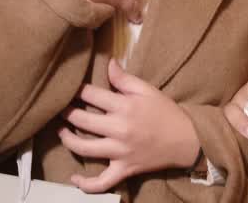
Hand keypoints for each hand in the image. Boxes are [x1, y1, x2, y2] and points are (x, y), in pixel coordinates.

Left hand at [59, 60, 200, 192]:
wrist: (186, 140)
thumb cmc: (166, 112)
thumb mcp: (147, 90)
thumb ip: (124, 78)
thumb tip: (108, 62)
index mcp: (124, 106)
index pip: (91, 94)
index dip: (77, 90)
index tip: (70, 88)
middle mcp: (119, 129)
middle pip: (82, 120)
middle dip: (66, 112)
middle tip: (60, 107)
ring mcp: (120, 152)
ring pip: (85, 148)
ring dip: (67, 139)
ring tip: (61, 131)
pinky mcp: (124, 169)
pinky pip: (102, 182)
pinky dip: (87, 184)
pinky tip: (74, 179)